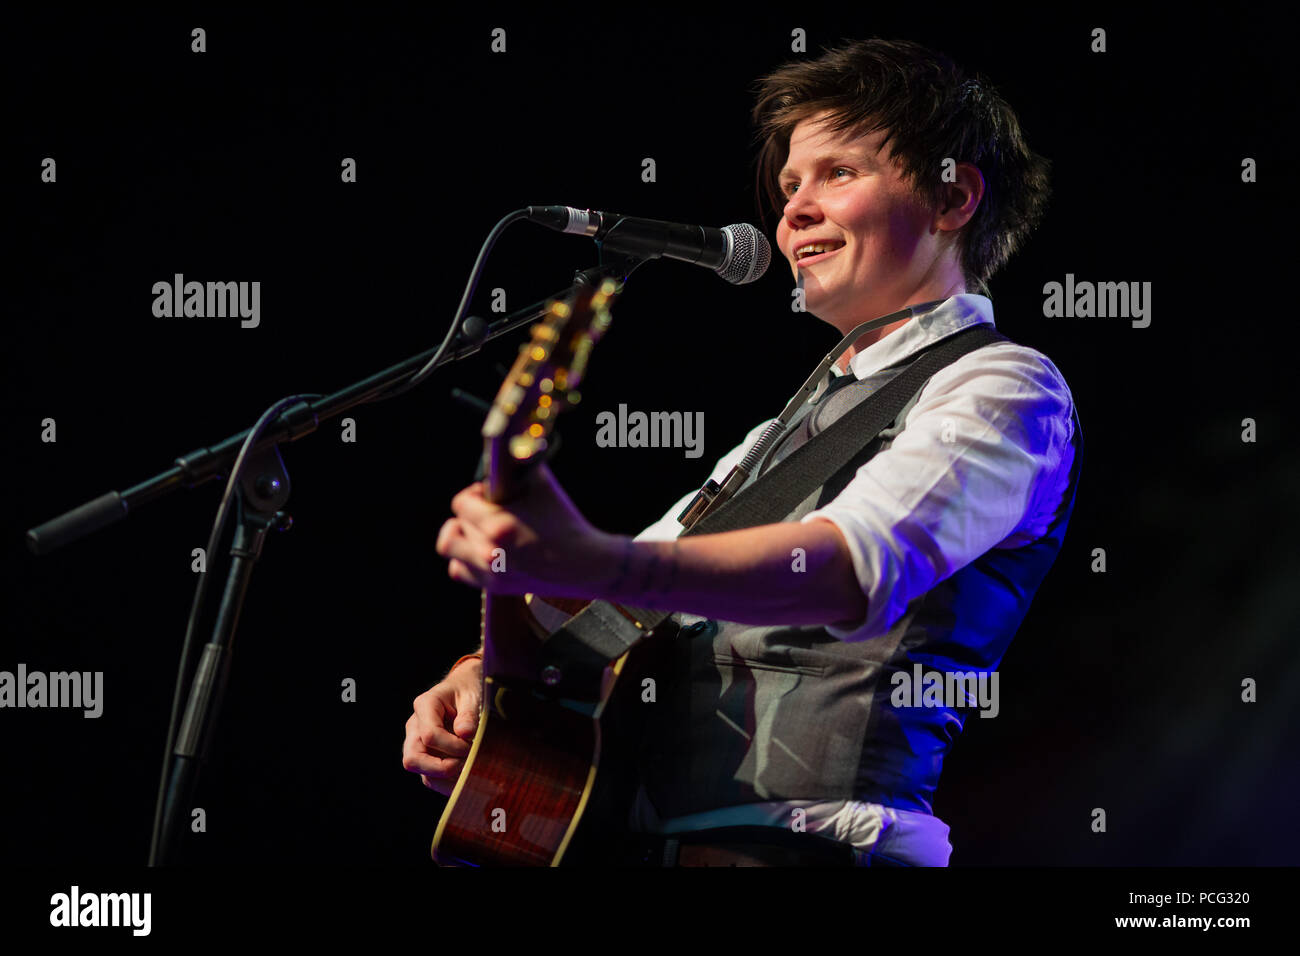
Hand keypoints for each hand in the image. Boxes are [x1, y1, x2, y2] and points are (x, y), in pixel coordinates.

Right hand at [402, 657, 481, 795]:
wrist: (465, 688)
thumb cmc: (469, 690)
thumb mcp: (473, 696)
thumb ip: (469, 714)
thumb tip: (465, 734)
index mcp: (425, 705)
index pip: (429, 735)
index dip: (452, 746)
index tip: (471, 745)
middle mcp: (415, 726)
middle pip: (413, 758)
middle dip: (440, 768)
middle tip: (465, 764)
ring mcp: (417, 742)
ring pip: (419, 771)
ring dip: (444, 777)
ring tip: (468, 771)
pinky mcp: (425, 754)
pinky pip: (428, 776)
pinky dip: (446, 783)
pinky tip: (466, 778)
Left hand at [435, 462, 620, 597]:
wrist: (586, 564)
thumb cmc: (565, 522)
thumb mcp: (542, 484)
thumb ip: (517, 464)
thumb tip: (502, 447)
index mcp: (498, 526)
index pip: (461, 503)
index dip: (475, 494)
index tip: (490, 495)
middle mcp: (489, 552)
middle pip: (456, 523)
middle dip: (472, 513)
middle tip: (491, 510)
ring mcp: (490, 572)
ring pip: (450, 547)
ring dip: (462, 534)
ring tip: (480, 529)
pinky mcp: (494, 587)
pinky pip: (458, 570)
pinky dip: (464, 558)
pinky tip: (482, 549)